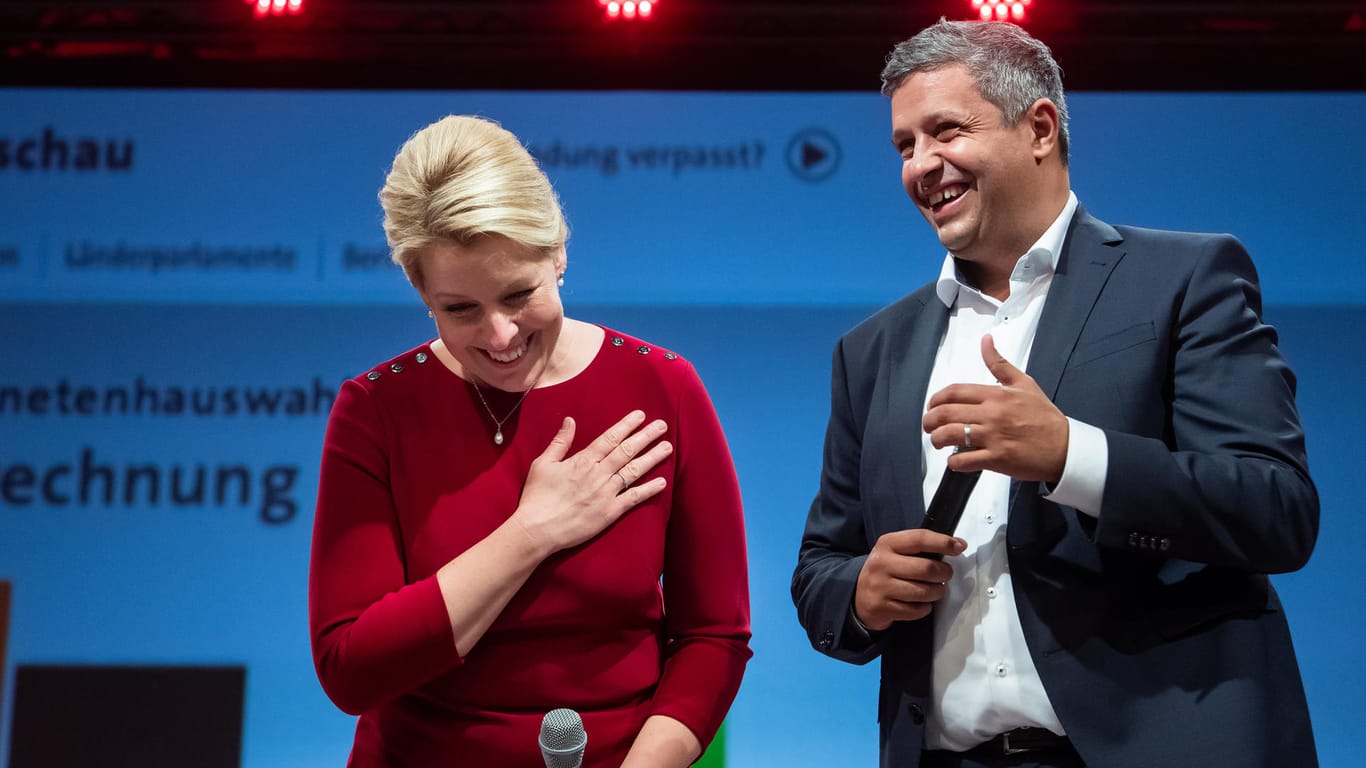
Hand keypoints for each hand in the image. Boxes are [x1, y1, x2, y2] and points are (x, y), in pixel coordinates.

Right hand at [512, 411, 671, 555]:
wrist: (537, 529)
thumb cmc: (537, 497)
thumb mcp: (543, 464)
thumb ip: (560, 442)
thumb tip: (570, 420)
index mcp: (582, 461)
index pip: (610, 438)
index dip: (627, 425)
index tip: (641, 415)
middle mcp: (598, 474)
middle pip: (627, 451)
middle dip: (646, 436)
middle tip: (662, 426)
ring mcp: (606, 493)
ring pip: (634, 471)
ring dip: (652, 458)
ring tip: (667, 447)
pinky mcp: (610, 512)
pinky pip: (633, 498)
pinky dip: (648, 490)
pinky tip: (662, 482)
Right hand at [854, 529, 963, 630]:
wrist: (859, 597)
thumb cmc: (886, 571)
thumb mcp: (895, 552)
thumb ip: (920, 547)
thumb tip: (957, 545)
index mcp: (887, 544)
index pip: (919, 539)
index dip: (943, 542)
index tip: (959, 546)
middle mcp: (881, 563)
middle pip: (926, 568)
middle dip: (944, 573)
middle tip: (946, 575)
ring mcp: (880, 587)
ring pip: (924, 592)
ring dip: (937, 592)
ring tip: (935, 590)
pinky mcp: (883, 608)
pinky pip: (916, 610)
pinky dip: (925, 608)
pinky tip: (920, 603)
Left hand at [922, 334, 1068, 482]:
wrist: (1065, 447)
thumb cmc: (1044, 416)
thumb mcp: (1024, 384)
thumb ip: (999, 364)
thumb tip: (985, 340)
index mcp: (996, 395)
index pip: (954, 391)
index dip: (936, 399)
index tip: (932, 407)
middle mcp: (992, 414)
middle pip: (945, 413)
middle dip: (929, 421)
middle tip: (928, 426)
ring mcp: (993, 437)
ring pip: (950, 436)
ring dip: (936, 440)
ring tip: (938, 441)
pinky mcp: (997, 459)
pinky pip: (964, 460)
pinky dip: (954, 462)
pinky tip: (956, 459)